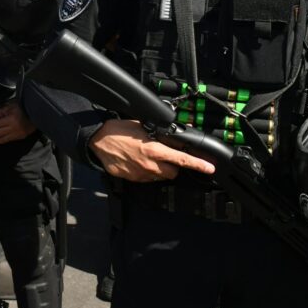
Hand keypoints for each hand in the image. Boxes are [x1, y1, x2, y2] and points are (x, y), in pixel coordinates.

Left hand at [0, 100, 35, 144]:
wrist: (37, 113)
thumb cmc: (25, 107)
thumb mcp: (11, 105)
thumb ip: (0, 111)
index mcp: (11, 119)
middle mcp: (14, 128)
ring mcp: (17, 134)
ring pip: (2, 139)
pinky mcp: (20, 137)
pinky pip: (8, 140)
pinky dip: (1, 140)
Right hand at [89, 118, 215, 181]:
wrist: (98, 140)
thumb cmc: (118, 130)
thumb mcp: (143, 127)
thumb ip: (159, 135)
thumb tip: (172, 138)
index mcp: (154, 150)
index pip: (182, 159)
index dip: (198, 164)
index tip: (209, 168)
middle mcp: (150, 165)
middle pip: (173, 172)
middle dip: (174, 165)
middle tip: (165, 154)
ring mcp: (141, 174)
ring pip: (160, 176)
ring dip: (160, 169)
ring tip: (148, 156)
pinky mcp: (132, 179)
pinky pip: (147, 178)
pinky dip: (147, 171)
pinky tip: (138, 161)